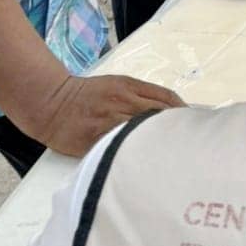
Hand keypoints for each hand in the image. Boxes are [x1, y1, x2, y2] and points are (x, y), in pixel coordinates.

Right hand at [34, 73, 183, 156]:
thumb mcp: (116, 85)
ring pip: (143, 131)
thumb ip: (140, 95)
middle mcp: (122, 101)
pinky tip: (147, 160)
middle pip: (159, 114)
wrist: (53, 103)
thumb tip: (168, 109)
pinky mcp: (97, 139)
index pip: (165, 97)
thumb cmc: (86, 94)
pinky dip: (136, 152)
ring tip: (173, 153)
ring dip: (159, 141)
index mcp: (128, 86)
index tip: (192, 121)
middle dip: (176, 127)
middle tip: (189, 140)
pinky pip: (122, 146)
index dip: (182, 110)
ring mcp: (110, 121)